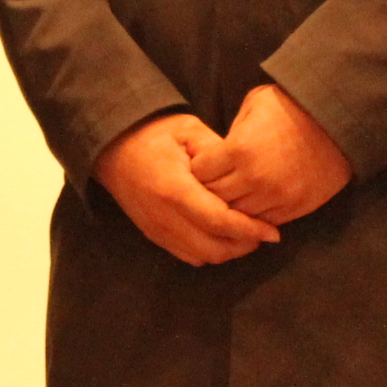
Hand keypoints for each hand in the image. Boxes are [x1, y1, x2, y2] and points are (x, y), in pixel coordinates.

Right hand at [93, 113, 278, 266]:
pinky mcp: (153, 235)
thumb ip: (219, 154)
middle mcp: (164, 216)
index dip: (250, 230)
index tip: (273, 232)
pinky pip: (187, 256)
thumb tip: (247, 177)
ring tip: (246, 234)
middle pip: (214, 248)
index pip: (220, 221)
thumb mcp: (189, 130)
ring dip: (228, 251)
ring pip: (202, 257)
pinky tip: (221, 235)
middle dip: (243, 245)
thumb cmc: (153, 134)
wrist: (112, 147)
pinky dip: (209, 251)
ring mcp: (156, 229)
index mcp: (175, 189)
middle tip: (263, 233)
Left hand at [188, 84, 349, 225]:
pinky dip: (255, 214)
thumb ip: (230, 132)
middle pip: (214, 198)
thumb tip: (216, 153)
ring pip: (237, 215)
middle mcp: (254, 178)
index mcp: (238, 150)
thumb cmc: (291, 106)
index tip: (204, 164)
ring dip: (233, 206)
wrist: (337, 119)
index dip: (199, 168)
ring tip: (235, 193)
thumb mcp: (254, 105)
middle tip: (214, 183)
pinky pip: (262, 221)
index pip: (199, 173)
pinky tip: (255, 201)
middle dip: (210, 191)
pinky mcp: (294, 207)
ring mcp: (275, 196)